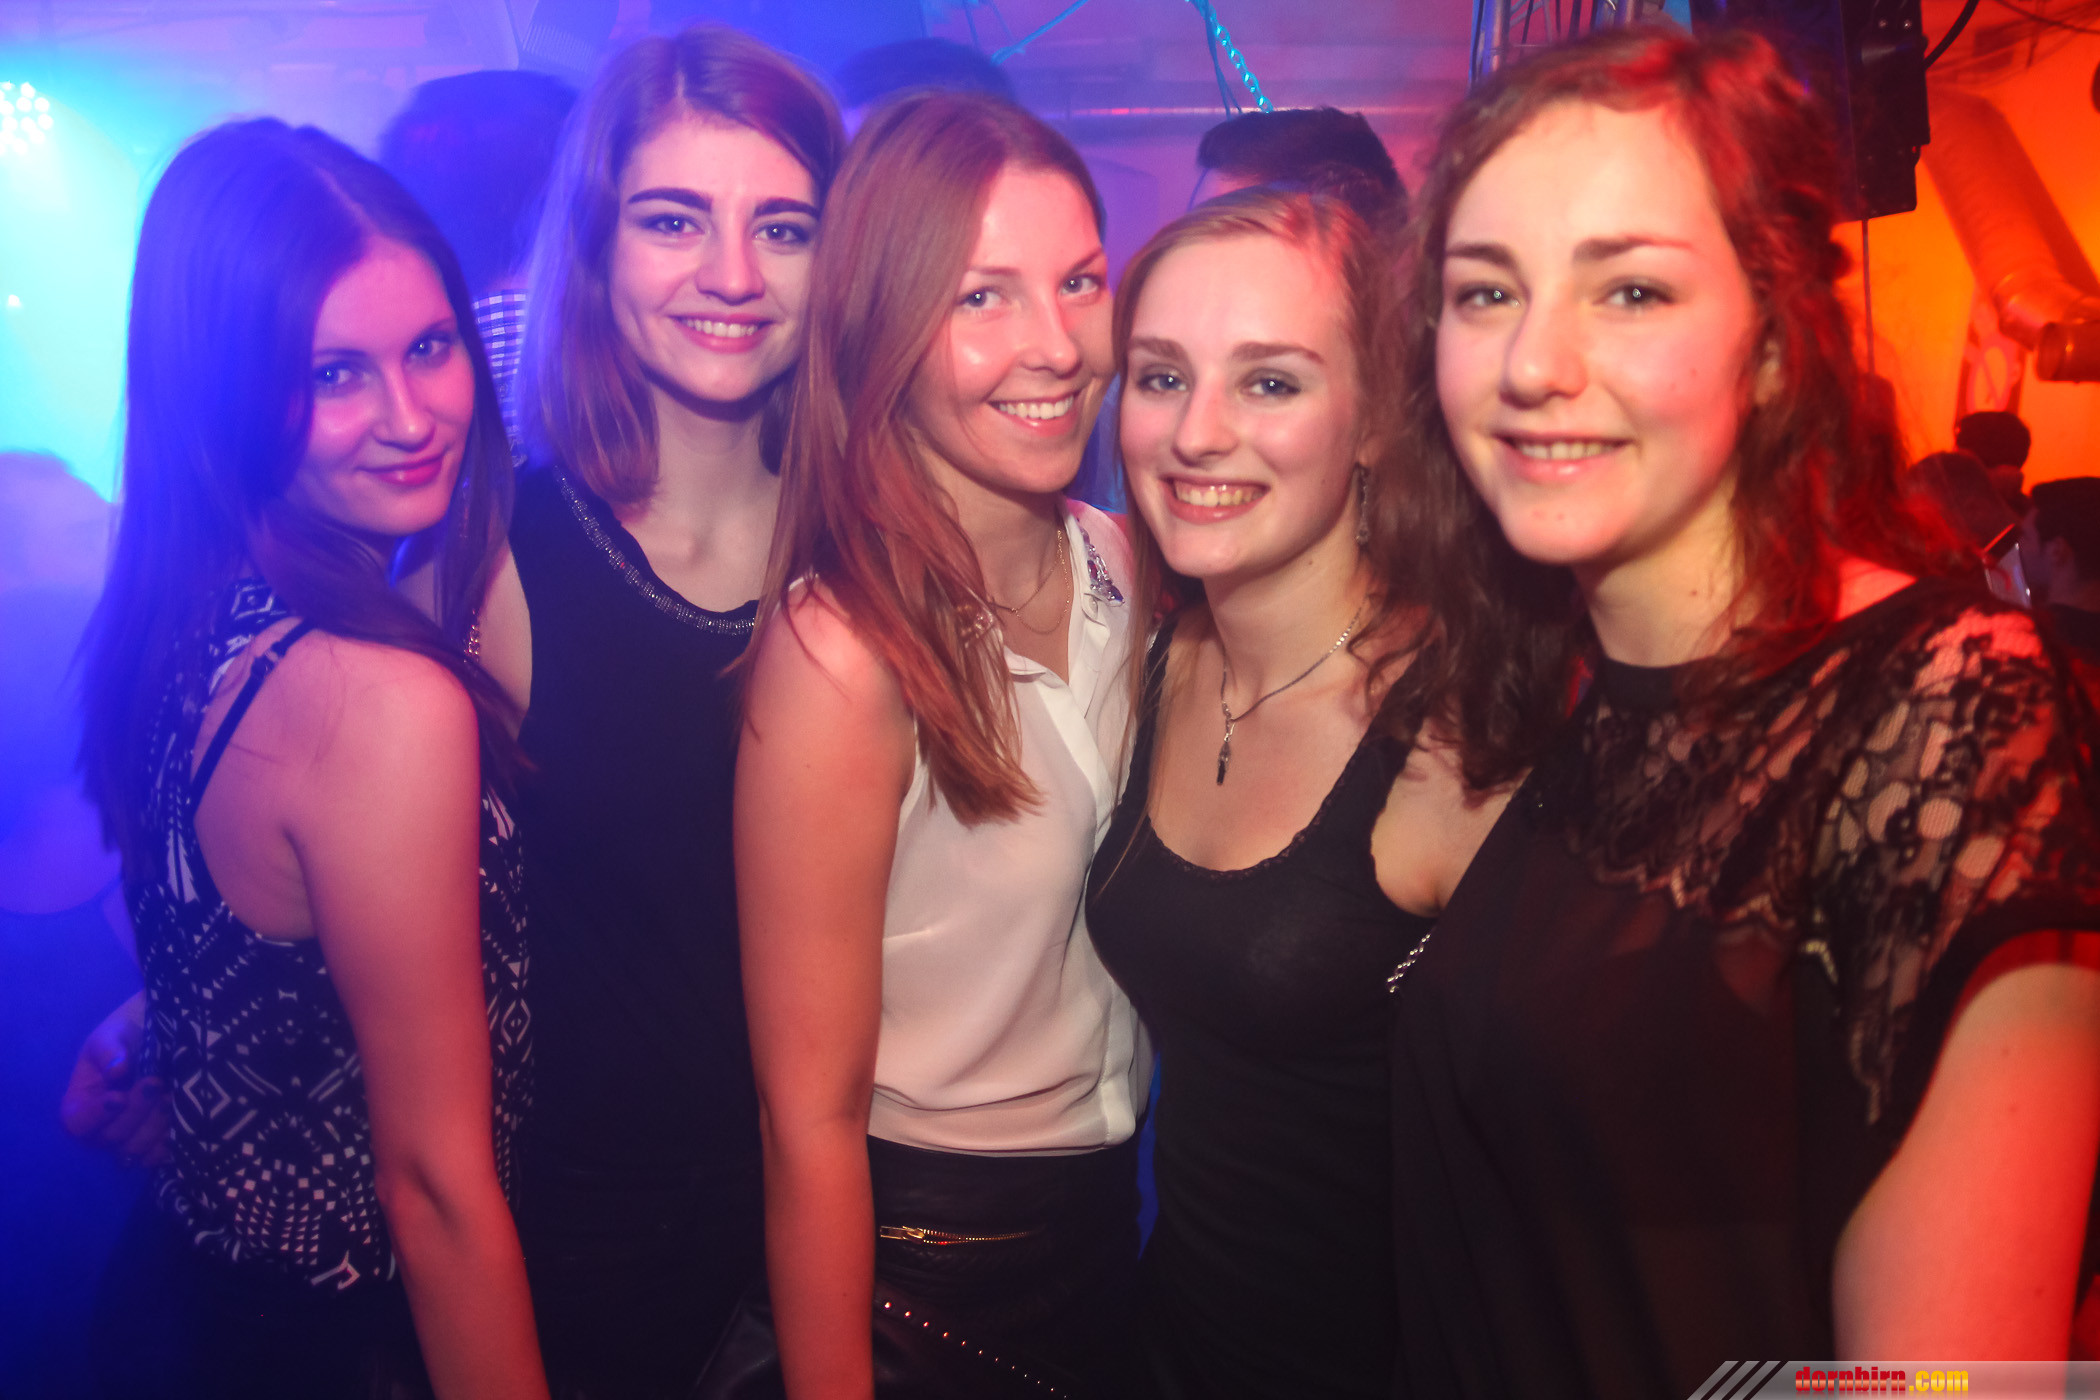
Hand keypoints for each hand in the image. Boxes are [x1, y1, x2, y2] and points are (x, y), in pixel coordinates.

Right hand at [59, 992, 170, 1165]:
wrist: (160, 1035)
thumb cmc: (126, 1035)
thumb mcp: (113, 1035)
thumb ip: (110, 1051)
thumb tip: (117, 1072)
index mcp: (81, 1102)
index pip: (78, 1123)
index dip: (97, 1115)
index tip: (118, 1096)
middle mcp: (101, 1125)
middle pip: (111, 1137)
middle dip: (135, 1111)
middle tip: (155, 1083)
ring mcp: (128, 1135)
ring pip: (136, 1149)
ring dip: (155, 1124)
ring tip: (169, 1095)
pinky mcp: (154, 1139)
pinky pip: (157, 1155)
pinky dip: (168, 1142)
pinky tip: (181, 1121)